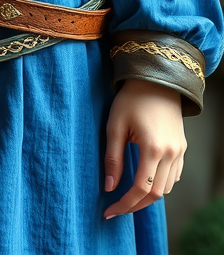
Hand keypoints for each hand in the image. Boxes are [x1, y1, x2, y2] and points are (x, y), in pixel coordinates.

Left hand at [103, 78, 186, 218]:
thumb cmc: (131, 99)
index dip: (124, 204)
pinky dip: (160, 185)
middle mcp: (171, 153)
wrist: (156, 79)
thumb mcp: (115, 125)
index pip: (140, 189)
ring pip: (166, 188)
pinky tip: (145, 181)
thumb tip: (109, 187)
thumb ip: (113, 158)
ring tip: (128, 196)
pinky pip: (174, 176)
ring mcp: (179, 151)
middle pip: (155, 194)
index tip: (109, 211)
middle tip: (116, 208)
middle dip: (135, 205)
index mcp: (153, 148)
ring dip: (148, 196)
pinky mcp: (182, 147)